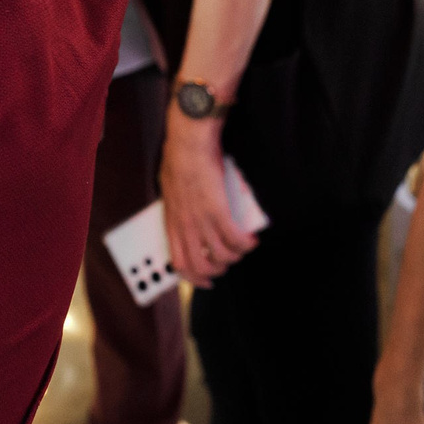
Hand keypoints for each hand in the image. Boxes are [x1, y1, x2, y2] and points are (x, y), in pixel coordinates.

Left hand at [156, 113, 258, 286]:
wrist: (188, 142)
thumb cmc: (180, 159)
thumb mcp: (172, 190)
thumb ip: (180, 208)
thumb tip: (191, 218)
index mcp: (171, 222)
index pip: (179, 262)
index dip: (193, 278)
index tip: (205, 281)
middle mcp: (184, 225)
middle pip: (200, 266)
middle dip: (218, 271)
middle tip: (228, 263)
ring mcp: (200, 220)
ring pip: (221, 256)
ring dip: (235, 256)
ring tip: (243, 247)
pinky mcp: (217, 211)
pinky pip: (235, 239)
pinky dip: (246, 244)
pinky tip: (251, 240)